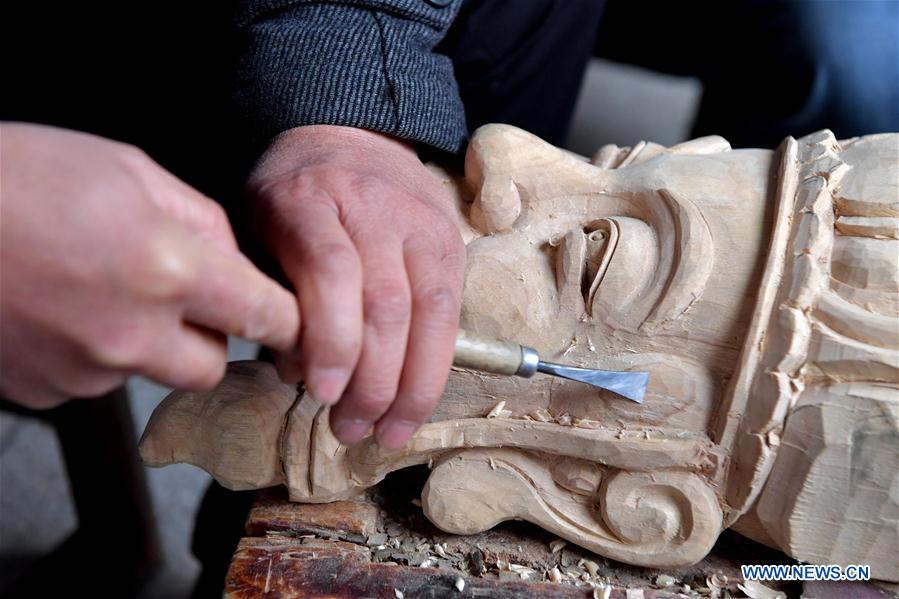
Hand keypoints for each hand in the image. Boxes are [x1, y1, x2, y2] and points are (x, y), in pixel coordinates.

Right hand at [0, 123, 298, 407]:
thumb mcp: (128, 168)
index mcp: (164, 268)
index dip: (286, 318)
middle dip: (209, 337)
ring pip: (151, 374)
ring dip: (146, 343)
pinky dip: (94, 354)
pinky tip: (63, 309)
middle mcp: (129, 333)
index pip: (265, 316)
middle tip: (182, 298)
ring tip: (100, 288)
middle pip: (212, 366)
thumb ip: (200, 219)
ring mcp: (82, 370)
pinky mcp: (45, 391)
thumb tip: (234, 260)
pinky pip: (96, 382)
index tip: (290, 318)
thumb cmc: (18, 175)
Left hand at [248, 125, 464, 448]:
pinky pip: (451, 313)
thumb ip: (273, 297)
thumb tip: (299, 375)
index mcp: (309, 199)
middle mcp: (373, 206)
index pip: (331, 271)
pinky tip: (415, 403)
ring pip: (427, 313)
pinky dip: (434, 367)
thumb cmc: (292, 197)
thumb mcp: (257, 230)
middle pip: (385, 303)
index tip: (320, 393)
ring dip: (409, 386)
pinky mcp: (451, 243)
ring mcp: (421, 224)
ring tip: (386, 432)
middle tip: (348, 429)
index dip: (330, 338)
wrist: (351, 136)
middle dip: (370, 381)